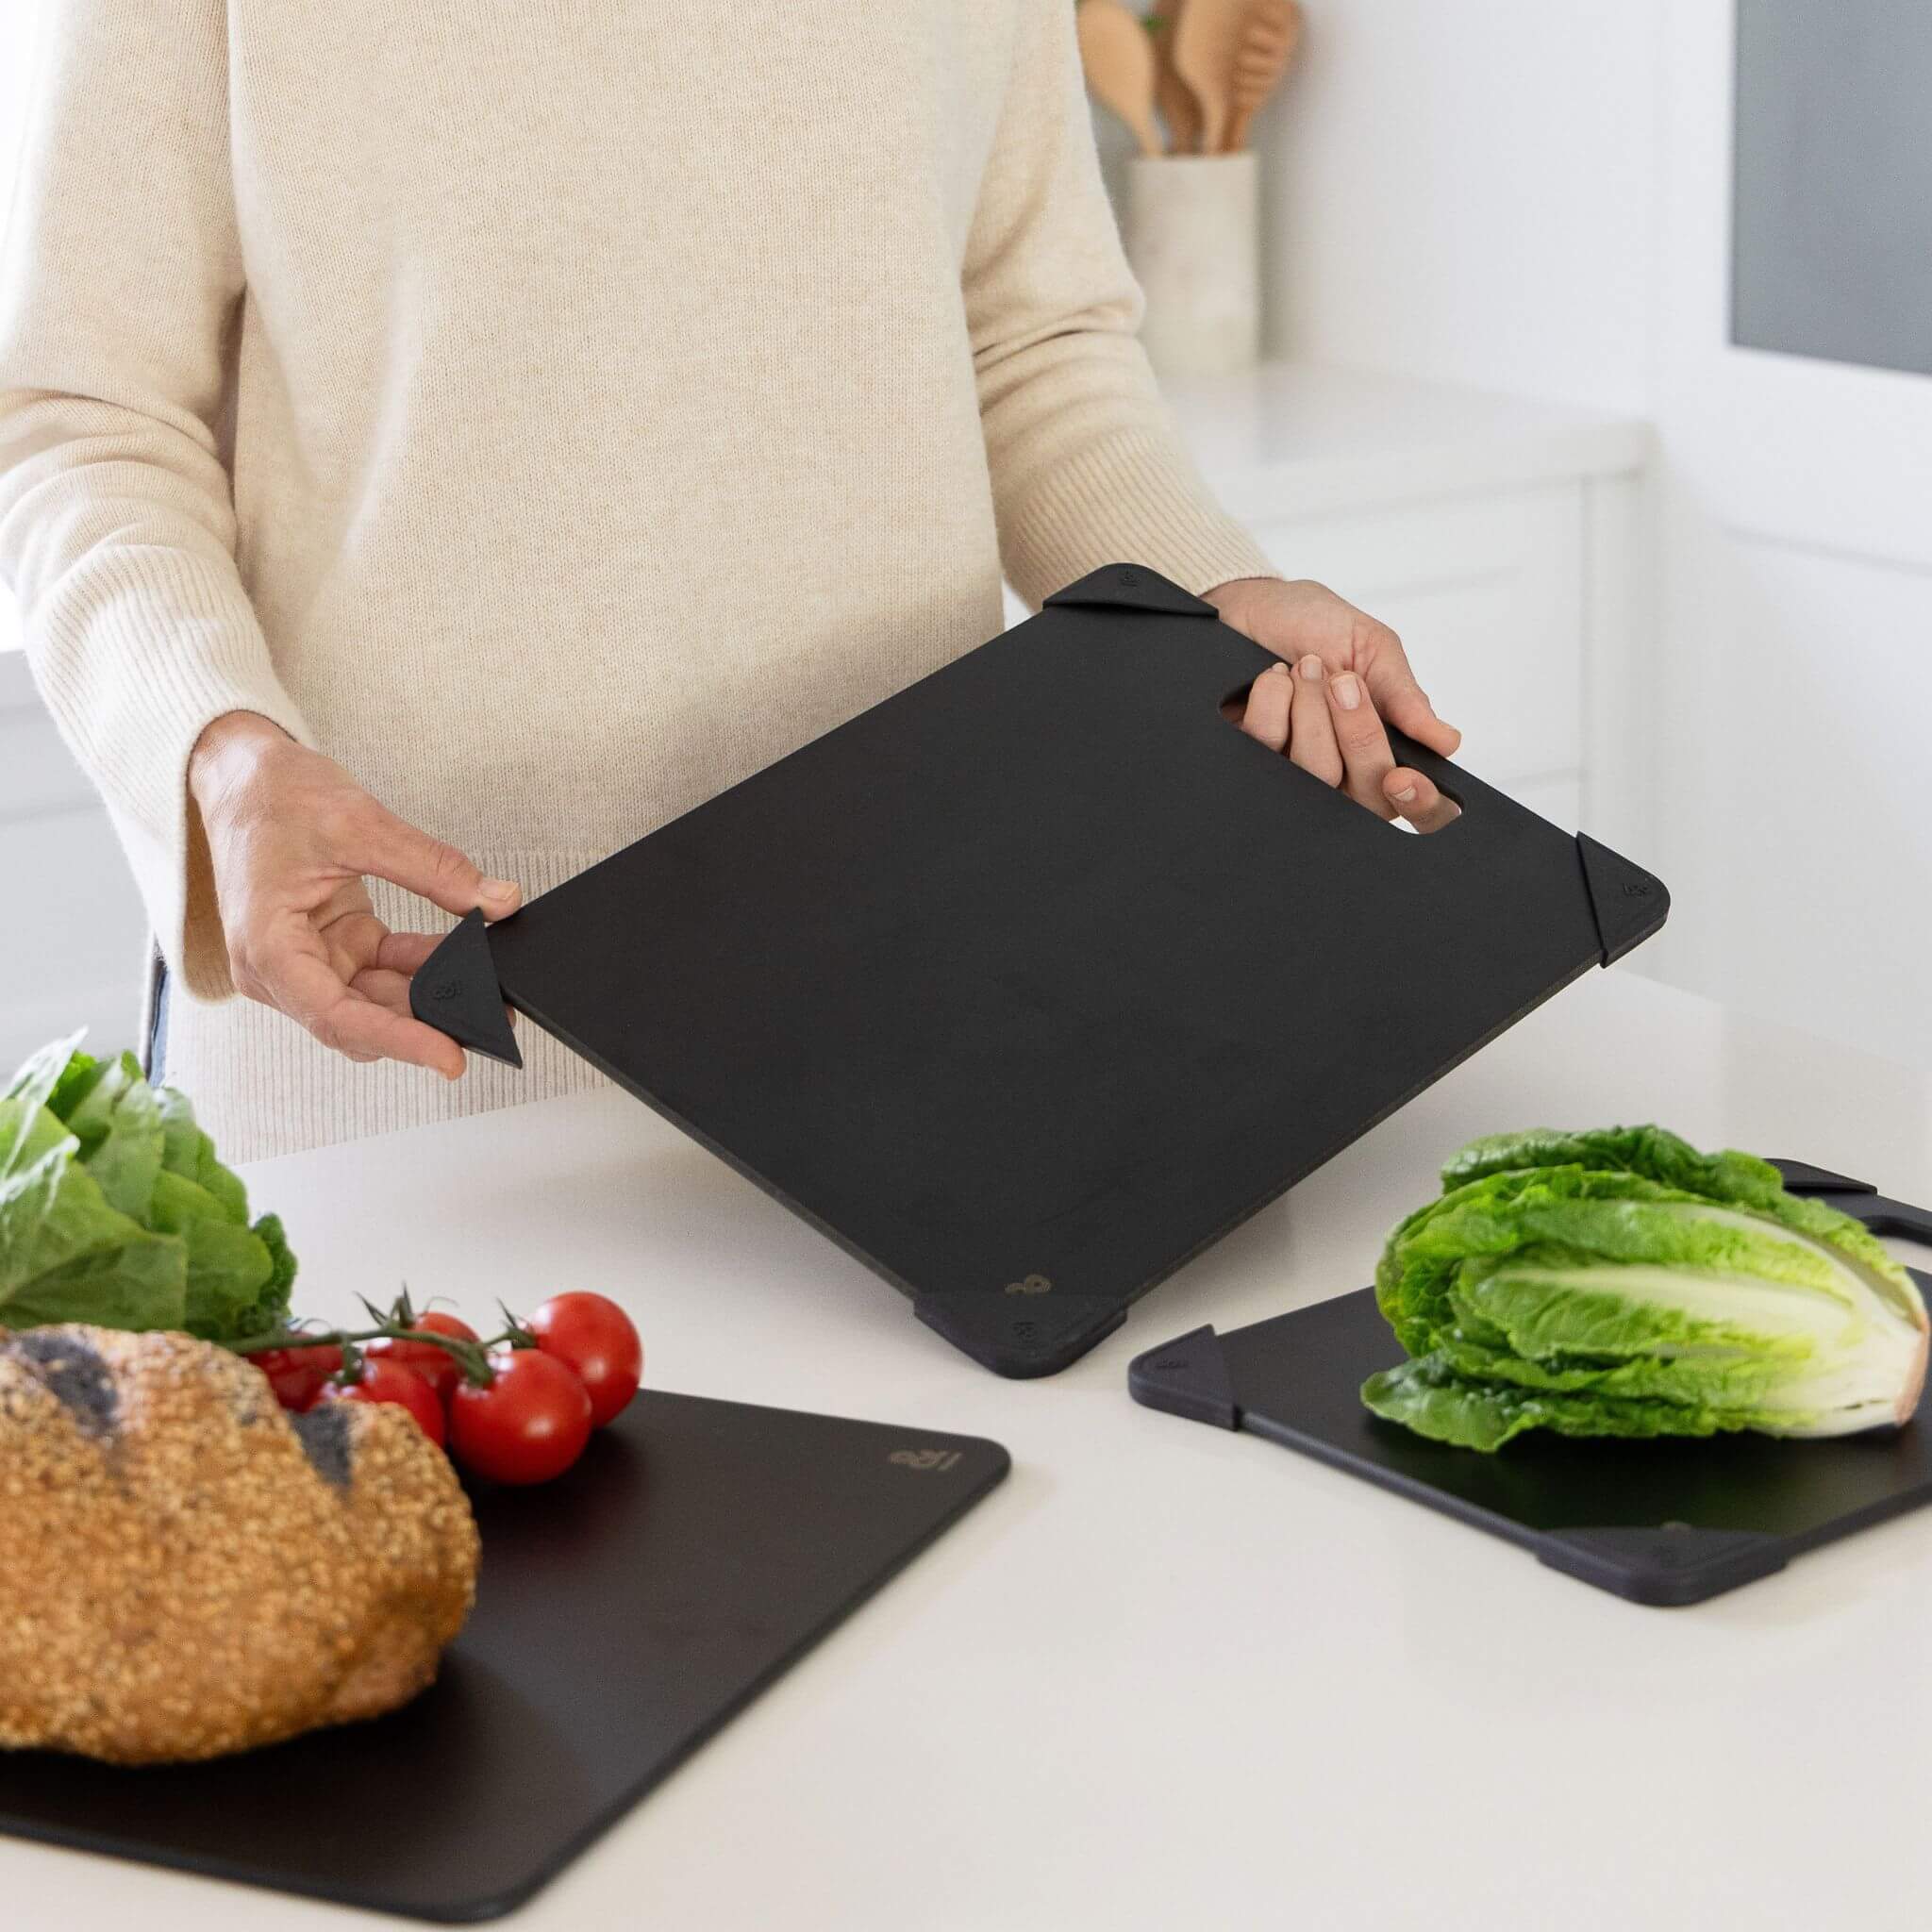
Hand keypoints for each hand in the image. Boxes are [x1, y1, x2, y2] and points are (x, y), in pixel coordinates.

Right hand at [188, 713, 520, 1076]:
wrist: (241, 774)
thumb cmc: (271, 797)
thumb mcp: (359, 824)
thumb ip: (433, 868)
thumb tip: (497, 901)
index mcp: (267, 949)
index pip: (338, 1017)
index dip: (398, 1040)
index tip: (449, 1055)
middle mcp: (280, 968)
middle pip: (360, 1019)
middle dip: (425, 1023)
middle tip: (491, 1019)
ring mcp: (307, 959)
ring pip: (377, 1001)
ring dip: (430, 996)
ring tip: (487, 987)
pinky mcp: (332, 945)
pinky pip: (383, 971)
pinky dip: (422, 967)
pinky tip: (463, 955)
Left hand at [1203, 577, 1462, 831]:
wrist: (1252, 604)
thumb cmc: (1316, 625)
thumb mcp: (1372, 648)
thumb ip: (1404, 695)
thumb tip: (1445, 740)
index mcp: (1385, 748)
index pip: (1421, 808)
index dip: (1421, 804)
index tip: (1404, 778)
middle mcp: (1343, 772)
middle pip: (1368, 798)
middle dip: (1359, 733)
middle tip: (1343, 682)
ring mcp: (1294, 773)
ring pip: (1317, 774)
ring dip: (1313, 709)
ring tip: (1305, 667)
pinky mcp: (1249, 761)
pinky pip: (1266, 752)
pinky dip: (1273, 702)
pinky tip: (1272, 678)